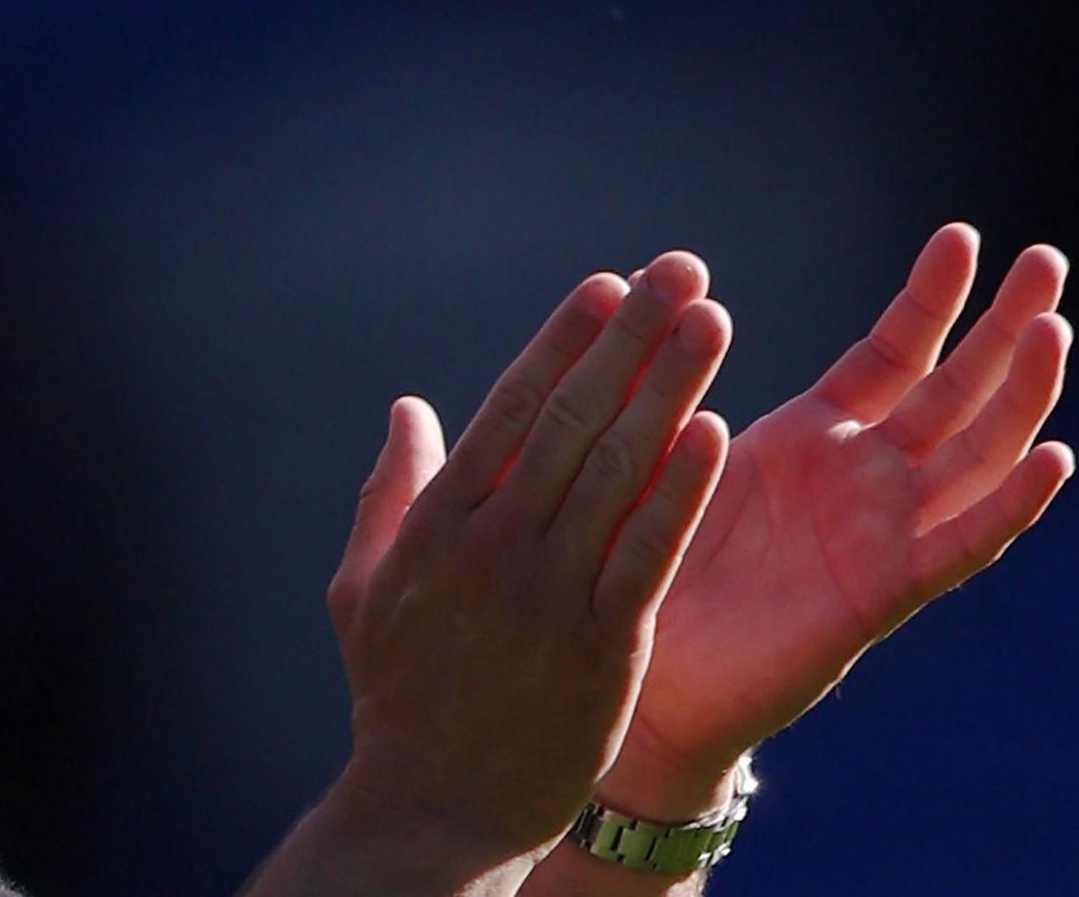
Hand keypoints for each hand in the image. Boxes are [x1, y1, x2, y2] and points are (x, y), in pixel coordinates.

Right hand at [320, 255, 732, 867]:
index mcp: (438, 526)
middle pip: (574, 420)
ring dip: (668, 387)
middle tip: (679, 272)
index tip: (609, 286)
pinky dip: (680, 489)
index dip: (564, 341)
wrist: (435, 806)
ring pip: (618, 471)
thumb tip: (408, 410)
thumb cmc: (398, 695)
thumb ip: (390, 492)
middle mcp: (495, 547)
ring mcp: (550, 595)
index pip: (512, 409)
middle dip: (631, 339)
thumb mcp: (365, 590)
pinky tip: (713, 432)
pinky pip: (648, 551)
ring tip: (710, 322)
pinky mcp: (603, 646)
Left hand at [601, 224, 1076, 813]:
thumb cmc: (651, 555)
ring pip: (977, 454)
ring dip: (1021, 394)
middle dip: (1004, 326)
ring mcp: (883, 532)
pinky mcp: (881, 593)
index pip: (893, 351)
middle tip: (1048, 259)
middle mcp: (866, 478)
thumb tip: (644, 274)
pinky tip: (1054, 457)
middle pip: (957, 389)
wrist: (645, 674)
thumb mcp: (667, 448)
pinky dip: (1010, 504)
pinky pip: (960, 546)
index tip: (961, 233)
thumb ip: (671, 375)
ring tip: (1053, 329)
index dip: (929, 297)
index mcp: (817, 434)